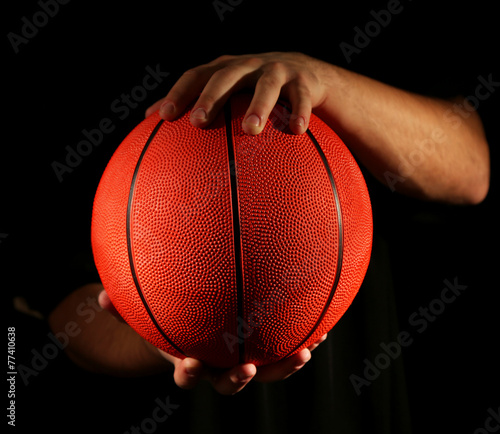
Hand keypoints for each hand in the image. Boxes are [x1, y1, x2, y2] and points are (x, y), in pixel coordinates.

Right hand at [98, 290, 326, 394]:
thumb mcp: (146, 315)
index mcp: (190, 360)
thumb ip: (124, 308)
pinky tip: (321, 324)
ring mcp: (243, 358)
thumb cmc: (169, 321)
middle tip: (248, 370)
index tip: (190, 362)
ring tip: (306, 350)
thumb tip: (99, 298)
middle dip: (240, 380)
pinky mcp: (264, 347)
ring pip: (266, 370)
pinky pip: (284, 347)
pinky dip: (302, 339)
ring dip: (285, 365)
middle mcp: (219, 365)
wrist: (195, 331)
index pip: (187, 375)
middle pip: (230, 383)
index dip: (189, 373)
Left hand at [145, 52, 333, 134]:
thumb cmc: (254, 90)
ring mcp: (277, 70)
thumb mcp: (227, 93)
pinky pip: (302, 97)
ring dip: (259, 105)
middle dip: (212, 97)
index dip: (179, 93)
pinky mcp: (303, 81)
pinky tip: (296, 131)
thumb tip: (150, 118)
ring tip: (251, 130)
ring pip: (267, 85)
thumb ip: (194, 104)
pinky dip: (300, 112)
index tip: (164, 117)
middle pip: (226, 76)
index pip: (196, 76)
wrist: (303, 74)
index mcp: (225, 70)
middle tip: (199, 122)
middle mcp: (248, 66)